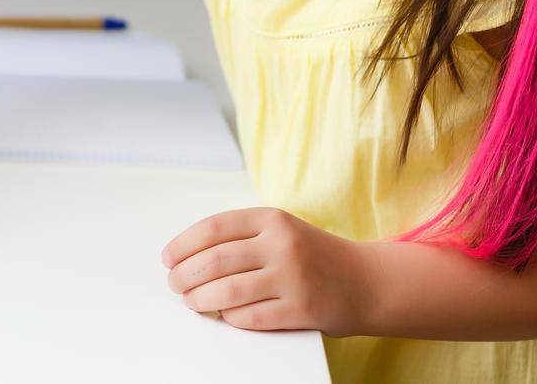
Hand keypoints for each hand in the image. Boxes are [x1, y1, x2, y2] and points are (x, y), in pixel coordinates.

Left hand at [161, 206, 374, 337]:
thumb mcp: (282, 230)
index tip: (169, 258)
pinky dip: (230, 318)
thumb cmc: (315, 256)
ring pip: (228, 291)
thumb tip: (190, 255)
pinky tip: (224, 315)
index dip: (183, 244)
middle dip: (185, 275)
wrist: (367, 281)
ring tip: (192, 302)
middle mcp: (282, 244)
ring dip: (200, 300)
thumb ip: (243, 237)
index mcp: (272, 219)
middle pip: (214, 260)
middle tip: (175, 284)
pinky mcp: (302, 310)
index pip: (213, 228)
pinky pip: (251, 317)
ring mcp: (293, 278)